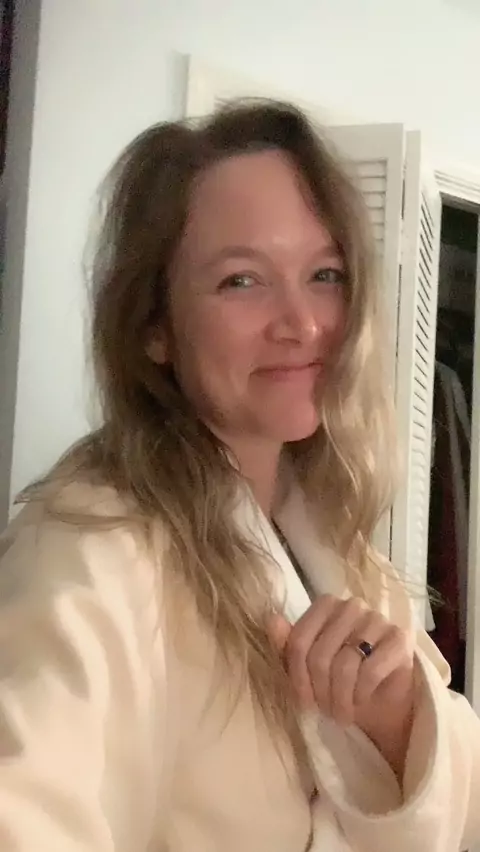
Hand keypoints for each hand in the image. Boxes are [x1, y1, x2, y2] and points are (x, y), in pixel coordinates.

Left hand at [269, 595, 416, 777]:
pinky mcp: (400, 639)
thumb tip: (271, 621)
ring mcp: (378, 619)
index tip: (303, 701)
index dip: (296, 677)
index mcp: (326, 604)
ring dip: (340, 698)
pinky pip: (371, 671)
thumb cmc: (339, 681)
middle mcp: (352, 605)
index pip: (299, 640)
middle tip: (326, 711)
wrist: (380, 701)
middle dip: (320, 692)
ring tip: (341, 713)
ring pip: (345, 664)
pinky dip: (361, 694)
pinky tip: (361, 701)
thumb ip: (287, 644)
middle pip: (320, 654)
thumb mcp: (307, 667)